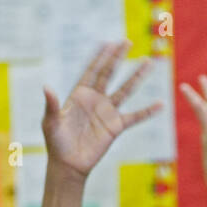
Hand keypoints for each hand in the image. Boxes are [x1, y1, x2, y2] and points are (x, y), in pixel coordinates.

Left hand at [42, 42, 161, 177]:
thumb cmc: (56, 143)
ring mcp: (107, 112)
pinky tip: (160, 104)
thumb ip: (52, 105)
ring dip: (137, 76)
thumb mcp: (51, 123)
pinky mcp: (116, 127)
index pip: (91, 71)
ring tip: (149, 62)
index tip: (107, 42)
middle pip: (109, 74)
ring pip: (125, 90)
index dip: (99, 57)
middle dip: (117, 57)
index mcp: (79, 95)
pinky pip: (135, 117)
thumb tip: (46, 87)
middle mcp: (95, 99)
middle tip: (127, 41)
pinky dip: (147, 111)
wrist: (68, 165)